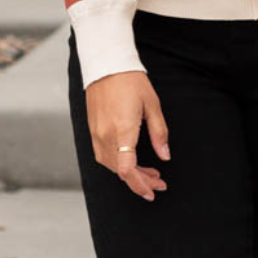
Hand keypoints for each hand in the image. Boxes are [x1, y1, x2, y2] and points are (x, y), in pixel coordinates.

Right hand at [84, 70, 170, 200]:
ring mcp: (96, 134)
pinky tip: (132, 162)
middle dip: (140, 182)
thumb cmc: (131, 82)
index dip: (140, 185)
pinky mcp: (92, 131)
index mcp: (122, 130)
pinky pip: (103, 156)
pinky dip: (118, 164)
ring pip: (111, 166)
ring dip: (130, 174)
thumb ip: (159, 133)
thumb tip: (165, 156)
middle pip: (121, 172)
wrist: (106, 65)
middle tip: (159, 183)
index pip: (127, 169)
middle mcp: (106, 135)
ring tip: (149, 174)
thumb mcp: (153, 105)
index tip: (152, 191)